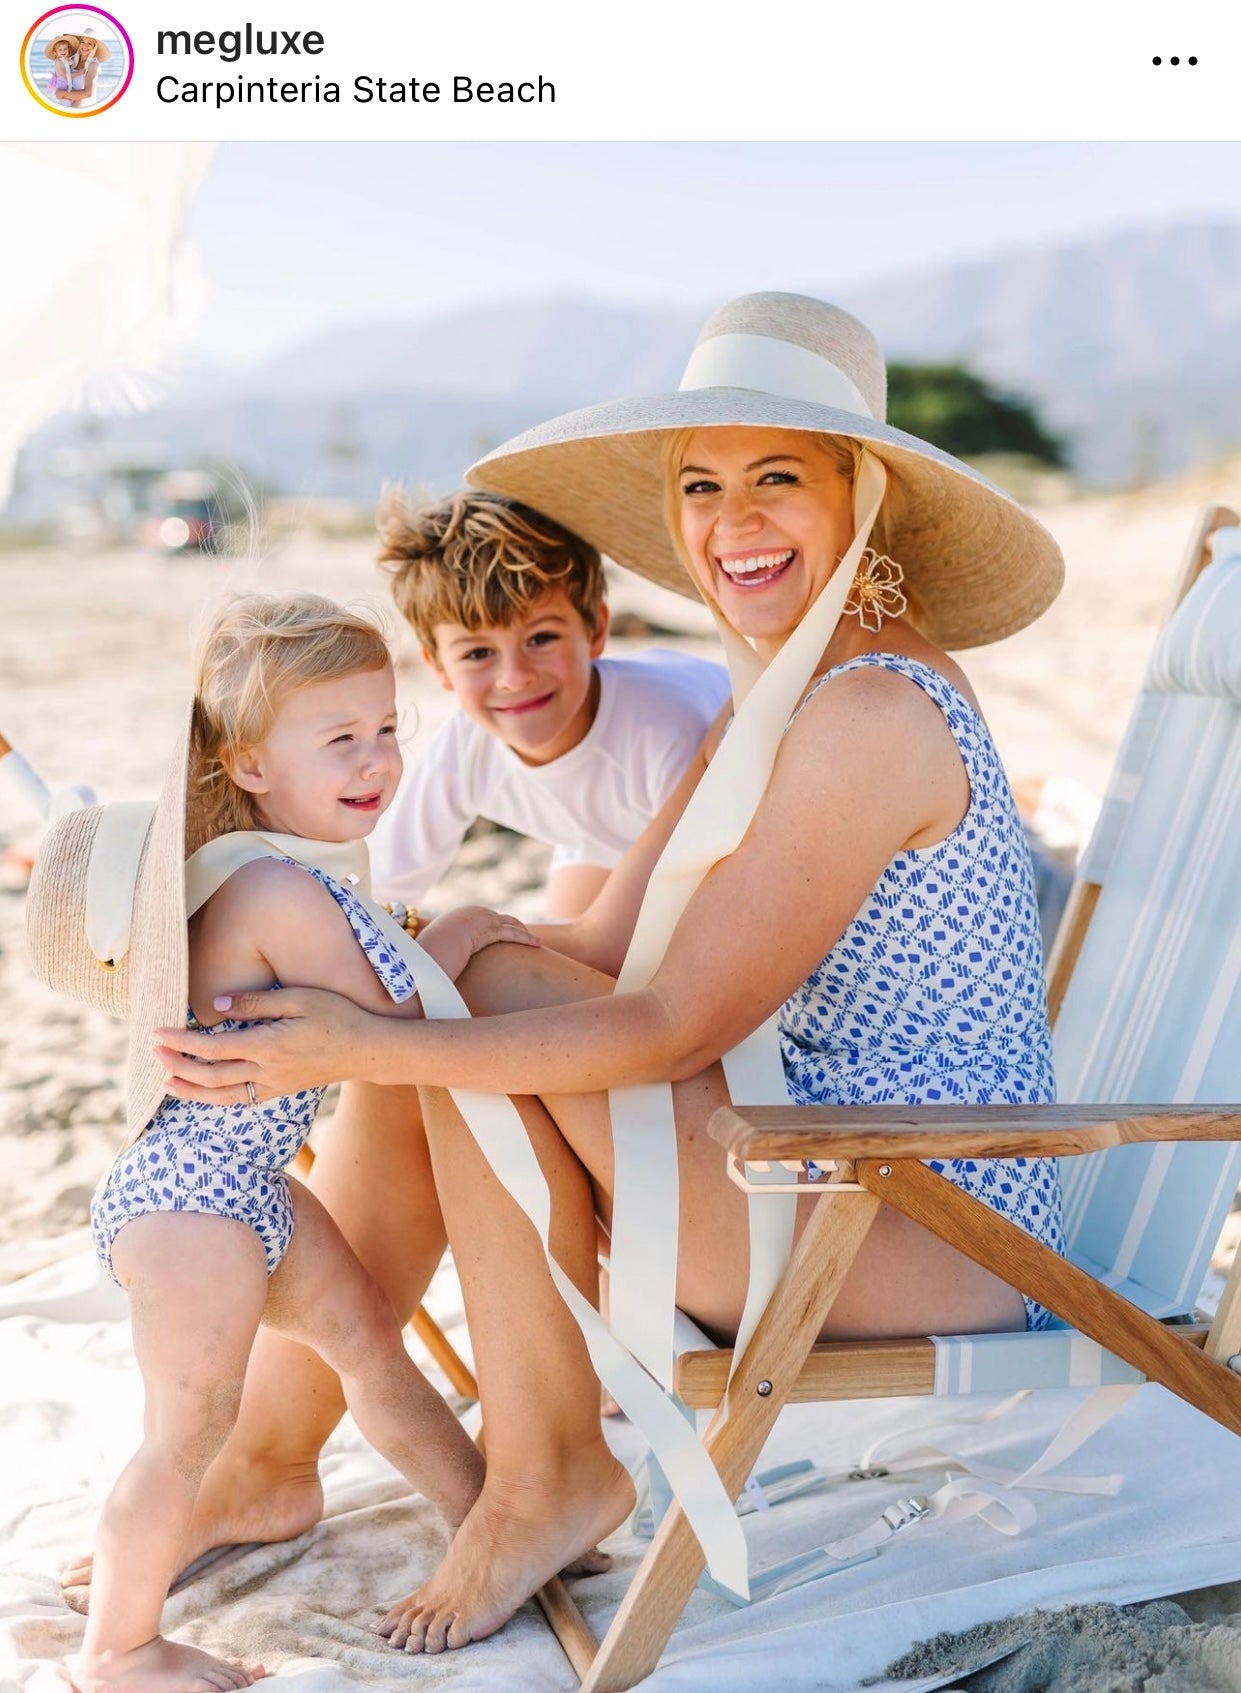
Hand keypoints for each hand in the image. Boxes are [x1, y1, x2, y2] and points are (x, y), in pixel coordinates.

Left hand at [155, 986, 379, 1106]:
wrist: (369, 1051)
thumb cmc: (338, 1016)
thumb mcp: (300, 999)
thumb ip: (257, 1002)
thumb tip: (217, 1005)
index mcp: (269, 1046)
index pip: (213, 1048)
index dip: (181, 1042)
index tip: (158, 1032)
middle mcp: (268, 1071)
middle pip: (210, 1076)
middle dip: (177, 1066)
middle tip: (153, 1052)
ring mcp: (275, 1086)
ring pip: (222, 1097)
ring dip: (190, 1089)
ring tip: (166, 1081)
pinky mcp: (281, 1092)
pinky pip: (241, 1101)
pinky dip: (215, 1099)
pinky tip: (202, 1092)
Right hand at [415, 905, 538, 983]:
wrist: (421, 955)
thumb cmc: (423, 960)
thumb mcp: (433, 954)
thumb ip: (441, 954)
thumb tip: (438, 966)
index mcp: (457, 918)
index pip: (482, 919)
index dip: (497, 926)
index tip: (505, 934)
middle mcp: (469, 914)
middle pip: (498, 918)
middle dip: (513, 926)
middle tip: (525, 937)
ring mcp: (478, 920)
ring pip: (508, 923)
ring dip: (523, 932)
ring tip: (534, 941)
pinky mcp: (487, 930)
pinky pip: (510, 933)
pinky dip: (526, 938)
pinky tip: (537, 944)